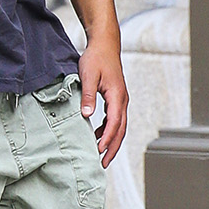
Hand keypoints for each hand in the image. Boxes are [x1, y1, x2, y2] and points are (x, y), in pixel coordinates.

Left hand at [78, 36, 127, 166]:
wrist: (104, 45)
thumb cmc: (96, 58)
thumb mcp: (88, 76)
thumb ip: (87, 96)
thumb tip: (86, 116)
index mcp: (117, 96)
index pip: (115, 123)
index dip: (107, 138)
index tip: (98, 150)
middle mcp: (122, 100)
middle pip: (121, 129)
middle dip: (113, 147)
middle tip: (103, 163)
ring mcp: (120, 100)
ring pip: (119, 126)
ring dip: (111, 141)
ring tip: (101, 155)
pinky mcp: (116, 98)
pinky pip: (115, 119)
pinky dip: (108, 130)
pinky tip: (97, 135)